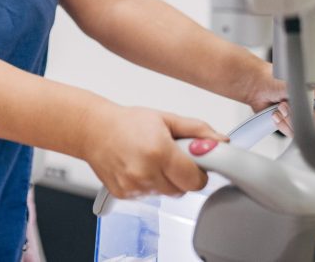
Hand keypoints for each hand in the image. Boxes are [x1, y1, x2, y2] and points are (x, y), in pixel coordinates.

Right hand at [80, 105, 227, 198]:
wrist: (94, 130)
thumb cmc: (127, 123)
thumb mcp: (166, 119)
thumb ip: (198, 130)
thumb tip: (221, 142)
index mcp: (159, 152)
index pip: (196, 180)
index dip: (199, 172)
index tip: (196, 162)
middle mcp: (146, 173)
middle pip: (183, 190)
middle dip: (183, 175)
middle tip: (172, 157)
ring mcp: (134, 187)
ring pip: (167, 194)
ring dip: (166, 180)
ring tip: (153, 160)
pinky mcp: (125, 195)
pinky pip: (150, 196)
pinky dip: (150, 184)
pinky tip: (140, 167)